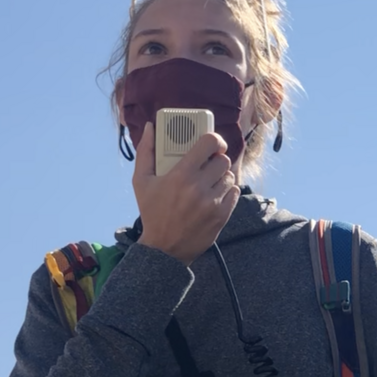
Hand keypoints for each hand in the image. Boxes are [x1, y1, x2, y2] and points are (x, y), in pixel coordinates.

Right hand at [131, 121, 239, 264]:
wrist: (164, 249)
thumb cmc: (151, 212)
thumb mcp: (141, 181)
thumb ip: (145, 151)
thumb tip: (151, 127)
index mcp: (180, 175)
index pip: (209, 143)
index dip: (214, 139)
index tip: (212, 144)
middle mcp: (198, 187)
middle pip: (222, 160)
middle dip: (216, 160)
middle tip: (208, 165)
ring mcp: (213, 202)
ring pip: (230, 177)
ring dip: (222, 177)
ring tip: (209, 182)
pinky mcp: (222, 215)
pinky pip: (235, 193)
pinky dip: (228, 191)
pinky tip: (215, 195)